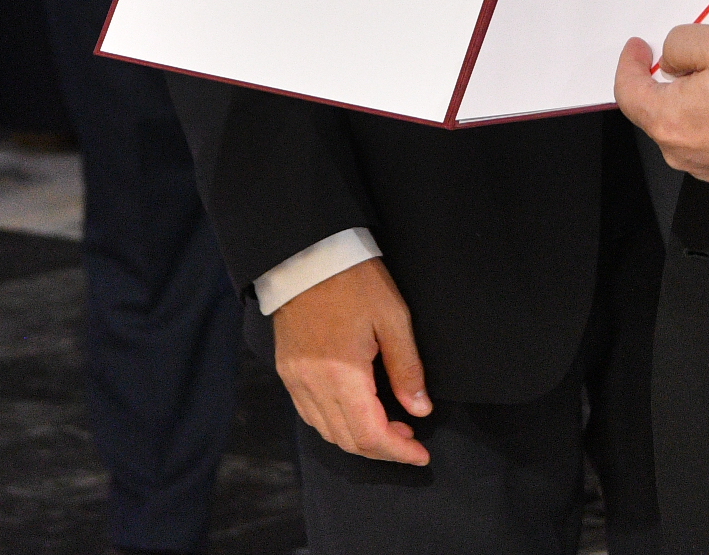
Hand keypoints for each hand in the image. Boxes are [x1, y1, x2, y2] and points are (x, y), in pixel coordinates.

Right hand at [272, 258, 430, 465]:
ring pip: (327, 432)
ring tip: (389, 427)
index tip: (421, 454)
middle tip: (410, 439)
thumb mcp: (393, 318)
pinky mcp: (287, 371)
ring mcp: (295, 380)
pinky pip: (310, 414)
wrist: (308, 254)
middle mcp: (312, 384)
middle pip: (347, 440)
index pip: (370, 434)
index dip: (398, 451)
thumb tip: (420, 410)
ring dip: (359, 439)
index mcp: (341, 373)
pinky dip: (336, 424)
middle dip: (383, 448)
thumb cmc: (355, 280)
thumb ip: (407, 369)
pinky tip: (357, 413)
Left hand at [615, 24, 708, 190]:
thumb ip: (681, 43)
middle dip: (666, 80)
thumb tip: (673, 58)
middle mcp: (680, 151)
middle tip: (687, 55)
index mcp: (667, 120)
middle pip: (657, 110)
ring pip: (686, 126)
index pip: (628, 92)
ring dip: (694, 100)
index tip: (637, 49)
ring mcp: (707, 167)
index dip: (629, 65)